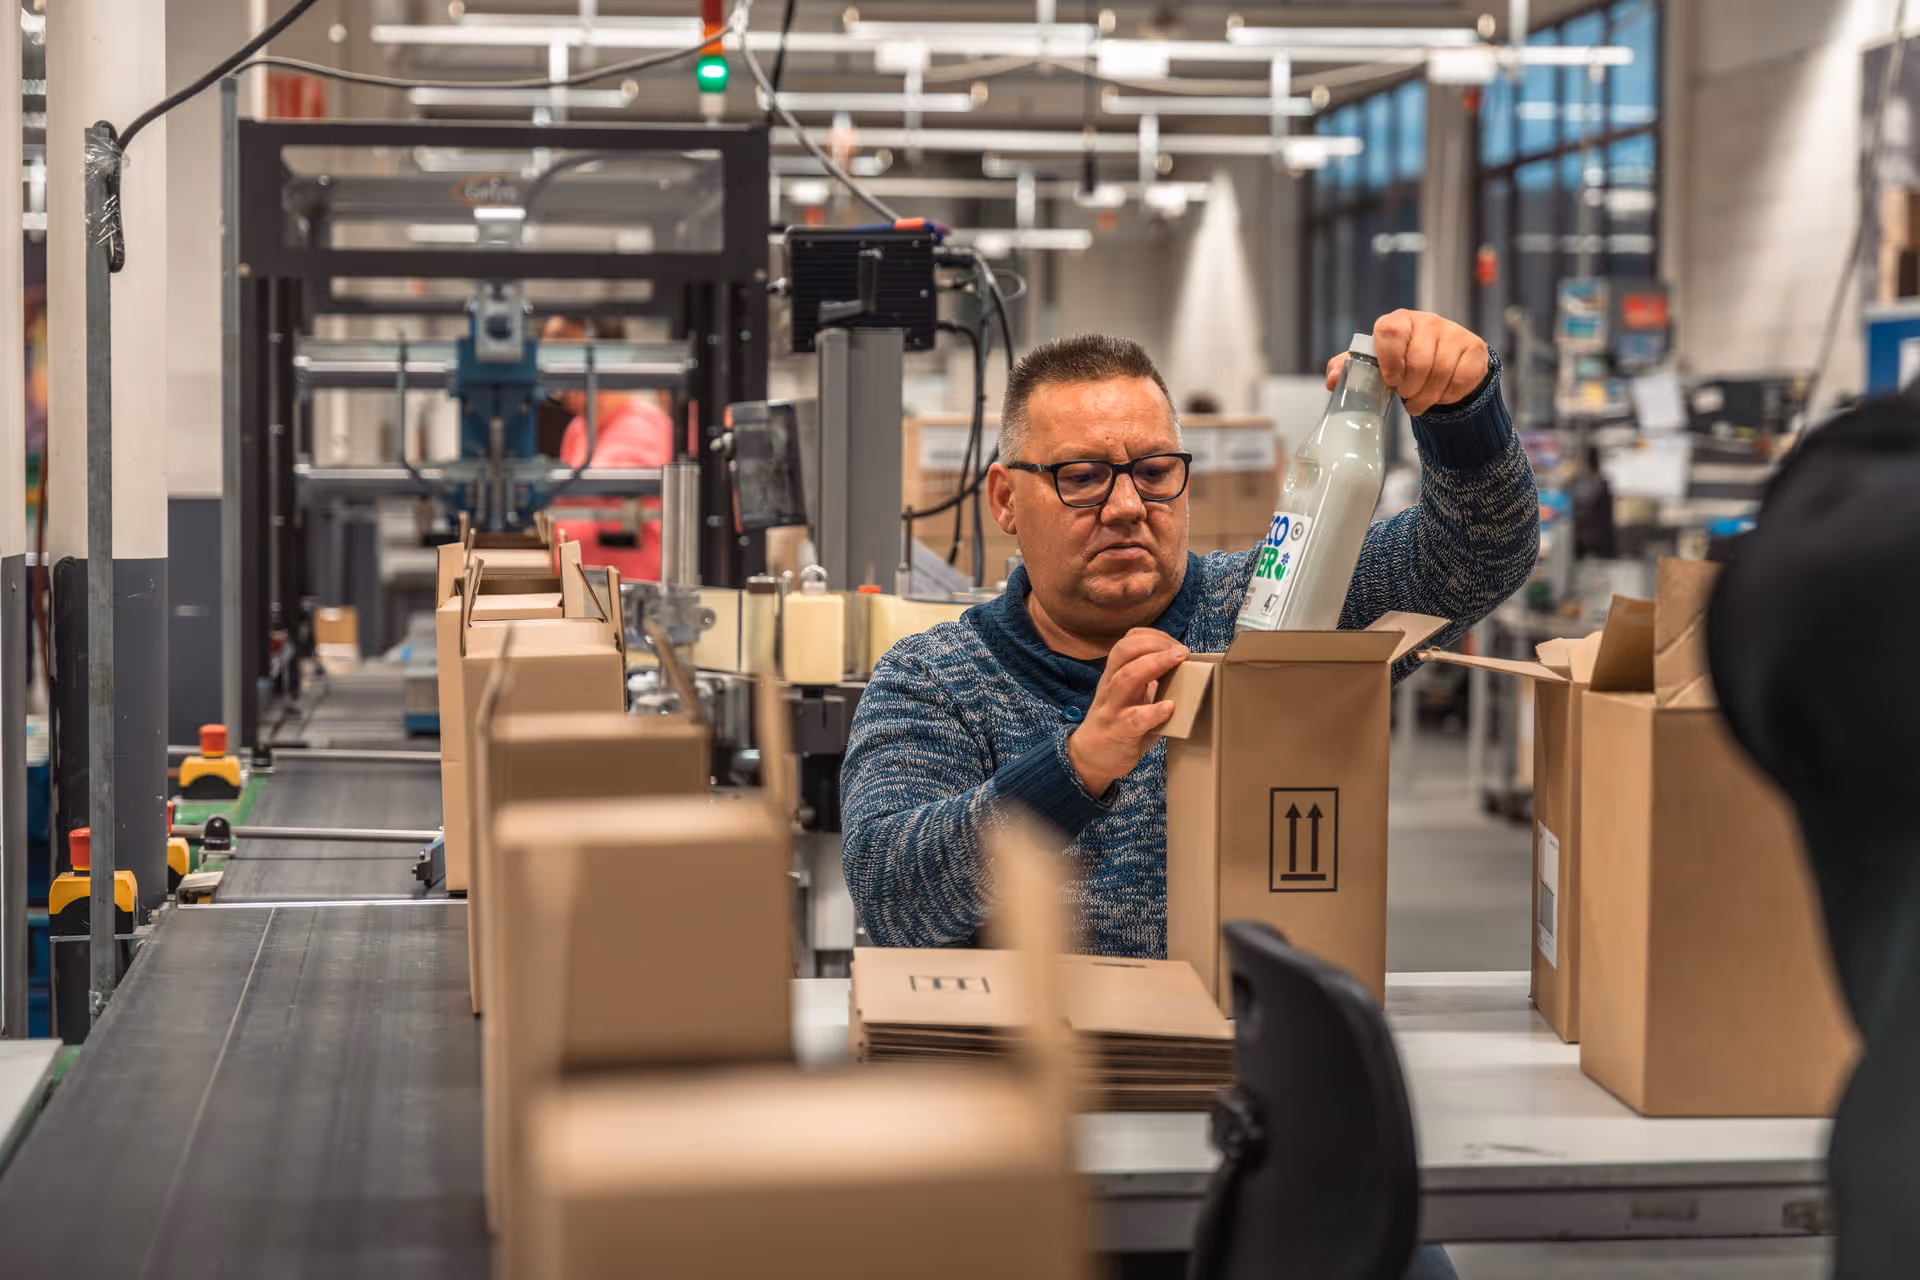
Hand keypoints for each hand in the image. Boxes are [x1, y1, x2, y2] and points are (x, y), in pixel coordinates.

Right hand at [1066, 628, 1188, 797]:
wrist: (1087, 758)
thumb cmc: (1115, 724)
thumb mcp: (1129, 697)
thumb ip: (1148, 683)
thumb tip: (1180, 670)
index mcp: (1114, 676)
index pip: (1127, 643)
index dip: (1151, 636)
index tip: (1174, 643)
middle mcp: (1110, 687)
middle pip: (1124, 652)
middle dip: (1153, 645)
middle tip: (1181, 650)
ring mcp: (1112, 708)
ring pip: (1125, 678)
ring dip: (1154, 665)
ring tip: (1177, 661)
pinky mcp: (1118, 732)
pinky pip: (1134, 719)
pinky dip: (1153, 711)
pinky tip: (1169, 707)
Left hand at [1324, 310, 1490, 415]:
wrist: (1444, 363)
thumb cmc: (1403, 362)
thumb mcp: (1376, 363)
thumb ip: (1352, 368)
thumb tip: (1333, 378)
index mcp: (1400, 320)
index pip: (1390, 331)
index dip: (1389, 361)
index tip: (1390, 381)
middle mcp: (1429, 321)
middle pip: (1419, 361)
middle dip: (1410, 388)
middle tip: (1406, 395)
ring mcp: (1454, 333)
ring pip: (1441, 373)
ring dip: (1427, 396)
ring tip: (1419, 400)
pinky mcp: (1474, 349)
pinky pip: (1460, 380)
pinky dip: (1448, 395)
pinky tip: (1440, 394)